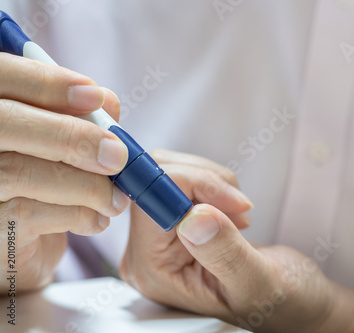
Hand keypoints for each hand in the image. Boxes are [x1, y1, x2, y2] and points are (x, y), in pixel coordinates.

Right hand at [0, 53, 129, 292]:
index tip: (95, 96)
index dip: (46, 82)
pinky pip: (28, 214)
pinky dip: (76, 216)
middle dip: (71, 136)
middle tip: (117, 155)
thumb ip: (78, 114)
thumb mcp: (58, 139)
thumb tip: (107, 102)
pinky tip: (98, 220)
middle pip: (6, 123)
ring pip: (20, 172)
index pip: (2, 74)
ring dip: (85, 186)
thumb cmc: (42, 176)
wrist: (18, 238)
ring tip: (116, 198)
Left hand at [120, 151, 353, 331]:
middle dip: (204, 182)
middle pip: (154, 181)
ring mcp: (161, 232)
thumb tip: (194, 216)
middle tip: (240, 209)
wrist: (288, 297)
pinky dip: (214, 184)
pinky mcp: (176, 218)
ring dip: (213, 182)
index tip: (235, 203)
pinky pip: (183, 179)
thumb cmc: (276, 300)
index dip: (191, 186)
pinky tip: (232, 212)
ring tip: (239, 216)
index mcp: (155, 271)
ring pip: (170, 172)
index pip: (149, 202)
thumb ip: (224, 253)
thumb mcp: (257, 282)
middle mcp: (148, 250)